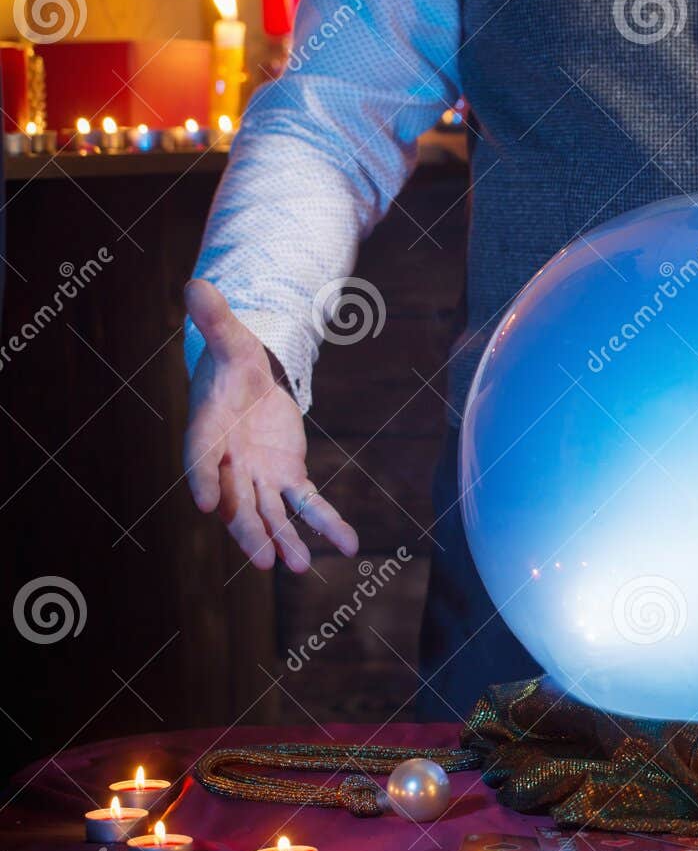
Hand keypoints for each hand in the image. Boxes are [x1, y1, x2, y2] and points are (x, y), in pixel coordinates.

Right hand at [182, 279, 357, 571]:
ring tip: (300, 567)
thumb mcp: (232, 340)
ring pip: (269, 514)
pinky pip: (308, 505)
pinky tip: (349, 546)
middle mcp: (230, 464)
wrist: (251, 383)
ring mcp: (258, 477)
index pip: (201, 459)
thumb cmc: (234, 365)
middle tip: (262, 561)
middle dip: (249, 531)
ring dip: (285, 540)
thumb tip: (195, 283)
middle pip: (236, 503)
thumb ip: (216, 320)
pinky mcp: (288, 478)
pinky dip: (327, 524)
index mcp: (207, 432)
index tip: (205, 503)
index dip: (204, 479)